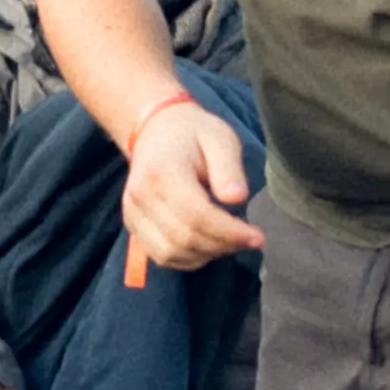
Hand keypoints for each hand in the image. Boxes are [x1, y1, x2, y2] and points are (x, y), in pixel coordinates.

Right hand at [123, 106, 264, 269]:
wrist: (156, 131)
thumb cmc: (193, 134)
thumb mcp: (220, 139)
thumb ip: (229, 168)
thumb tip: (237, 198)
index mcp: (162, 171)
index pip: (196, 215)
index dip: (229, 232)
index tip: (257, 237)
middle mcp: (140, 195)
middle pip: (184, 238)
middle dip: (222, 245)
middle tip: (249, 240)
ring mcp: (132, 213)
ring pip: (171, 253)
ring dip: (206, 254)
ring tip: (230, 241)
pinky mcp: (132, 225)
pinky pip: (161, 256)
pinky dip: (188, 258)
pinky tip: (208, 245)